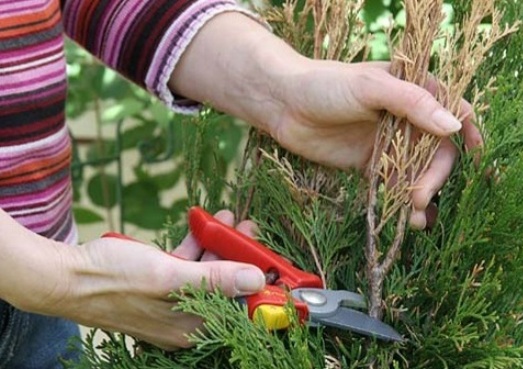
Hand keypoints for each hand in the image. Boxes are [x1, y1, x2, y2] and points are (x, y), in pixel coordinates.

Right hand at [42, 210, 263, 349]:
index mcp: (192, 327)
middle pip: (228, 289)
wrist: (65, 275)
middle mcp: (186, 320)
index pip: (241, 312)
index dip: (261, 288)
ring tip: (229, 218)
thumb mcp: (168, 276)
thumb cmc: (112, 278)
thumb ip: (214, 279)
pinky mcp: (161, 286)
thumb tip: (256, 280)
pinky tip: (203, 224)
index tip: (274, 262)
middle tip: (250, 230)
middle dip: (241, 257)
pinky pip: (189, 266)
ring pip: (209, 273)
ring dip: (220, 245)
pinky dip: (197, 245)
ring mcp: (173, 302)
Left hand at [267, 60, 482, 228]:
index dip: (468, 129)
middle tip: (420, 196)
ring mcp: (390, 142)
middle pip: (438, 149)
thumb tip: (453, 127)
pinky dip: (403, 201)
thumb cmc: (326, 84)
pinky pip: (395, 184)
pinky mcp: (372, 164)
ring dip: (422, 194)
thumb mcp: (371, 87)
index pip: (452, 108)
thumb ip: (413, 103)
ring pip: (419, 171)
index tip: (476, 151)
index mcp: (414, 89)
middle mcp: (407, 117)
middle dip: (435, 175)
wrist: (282, 104)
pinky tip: (405, 219)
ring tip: (414, 219)